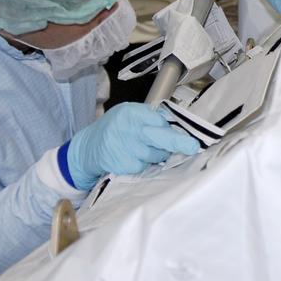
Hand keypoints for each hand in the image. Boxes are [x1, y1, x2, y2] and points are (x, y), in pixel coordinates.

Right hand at [67, 102, 199, 188]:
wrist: (87, 148)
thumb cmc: (114, 129)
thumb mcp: (129, 114)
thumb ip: (150, 117)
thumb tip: (177, 124)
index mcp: (131, 113)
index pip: (160, 120)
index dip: (173, 129)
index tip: (188, 134)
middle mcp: (128, 129)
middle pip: (160, 137)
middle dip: (179, 143)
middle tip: (193, 147)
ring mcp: (125, 149)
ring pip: (155, 155)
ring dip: (158, 154)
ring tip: (144, 148)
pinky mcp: (122, 165)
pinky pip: (144, 166)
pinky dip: (144, 164)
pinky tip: (134, 157)